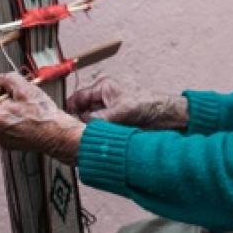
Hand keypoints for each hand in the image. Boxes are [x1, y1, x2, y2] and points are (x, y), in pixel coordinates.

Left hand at [0, 73, 83, 165]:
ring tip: (27, 113)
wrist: (57, 135)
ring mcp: (1, 140)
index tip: (14, 92)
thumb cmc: (43, 113)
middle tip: (22, 102)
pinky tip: (27, 122)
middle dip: (5, 103)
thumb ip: (9, 79)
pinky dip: (14, 123)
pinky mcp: (8, 145)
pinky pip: (6, 129)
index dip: (1, 92)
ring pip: (1, 119)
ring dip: (10, 113)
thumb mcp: (27, 89)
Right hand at [66, 76, 188, 129]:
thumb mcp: (122, 109)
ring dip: (88, 132)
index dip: (70, 110)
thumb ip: (101, 118)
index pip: (78, 98)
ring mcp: (107, 114)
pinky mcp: (113, 126)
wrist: (167, 117)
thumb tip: (83, 127)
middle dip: (77, 123)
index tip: (65, 122)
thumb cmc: (149, 104)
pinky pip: (98, 132)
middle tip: (72, 135)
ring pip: (89, 124)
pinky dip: (96, 137)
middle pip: (81, 112)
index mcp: (102, 88)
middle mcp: (102, 100)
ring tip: (83, 141)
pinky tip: (93, 143)